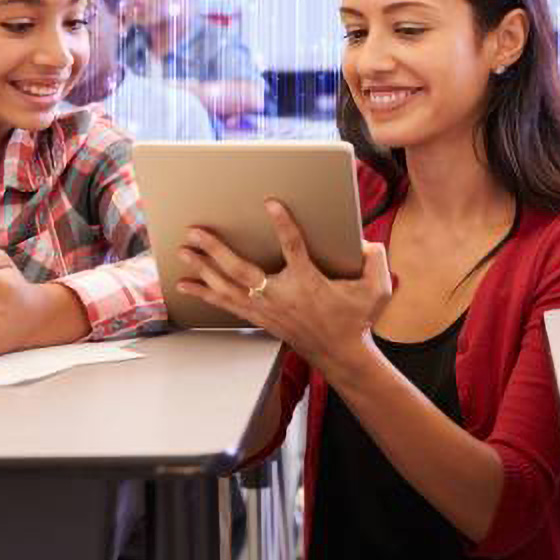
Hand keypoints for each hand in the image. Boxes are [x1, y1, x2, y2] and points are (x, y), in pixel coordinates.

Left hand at [176, 200, 391, 367]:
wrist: (340, 355)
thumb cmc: (356, 318)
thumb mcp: (376, 289)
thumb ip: (375, 261)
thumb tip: (365, 242)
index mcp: (309, 282)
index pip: (294, 248)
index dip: (283, 225)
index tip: (270, 204)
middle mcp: (282, 296)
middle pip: (243, 270)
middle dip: (217, 250)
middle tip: (196, 232)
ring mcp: (267, 309)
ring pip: (229, 288)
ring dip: (204, 269)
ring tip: (183, 252)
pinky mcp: (260, 318)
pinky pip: (227, 305)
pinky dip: (205, 294)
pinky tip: (186, 285)